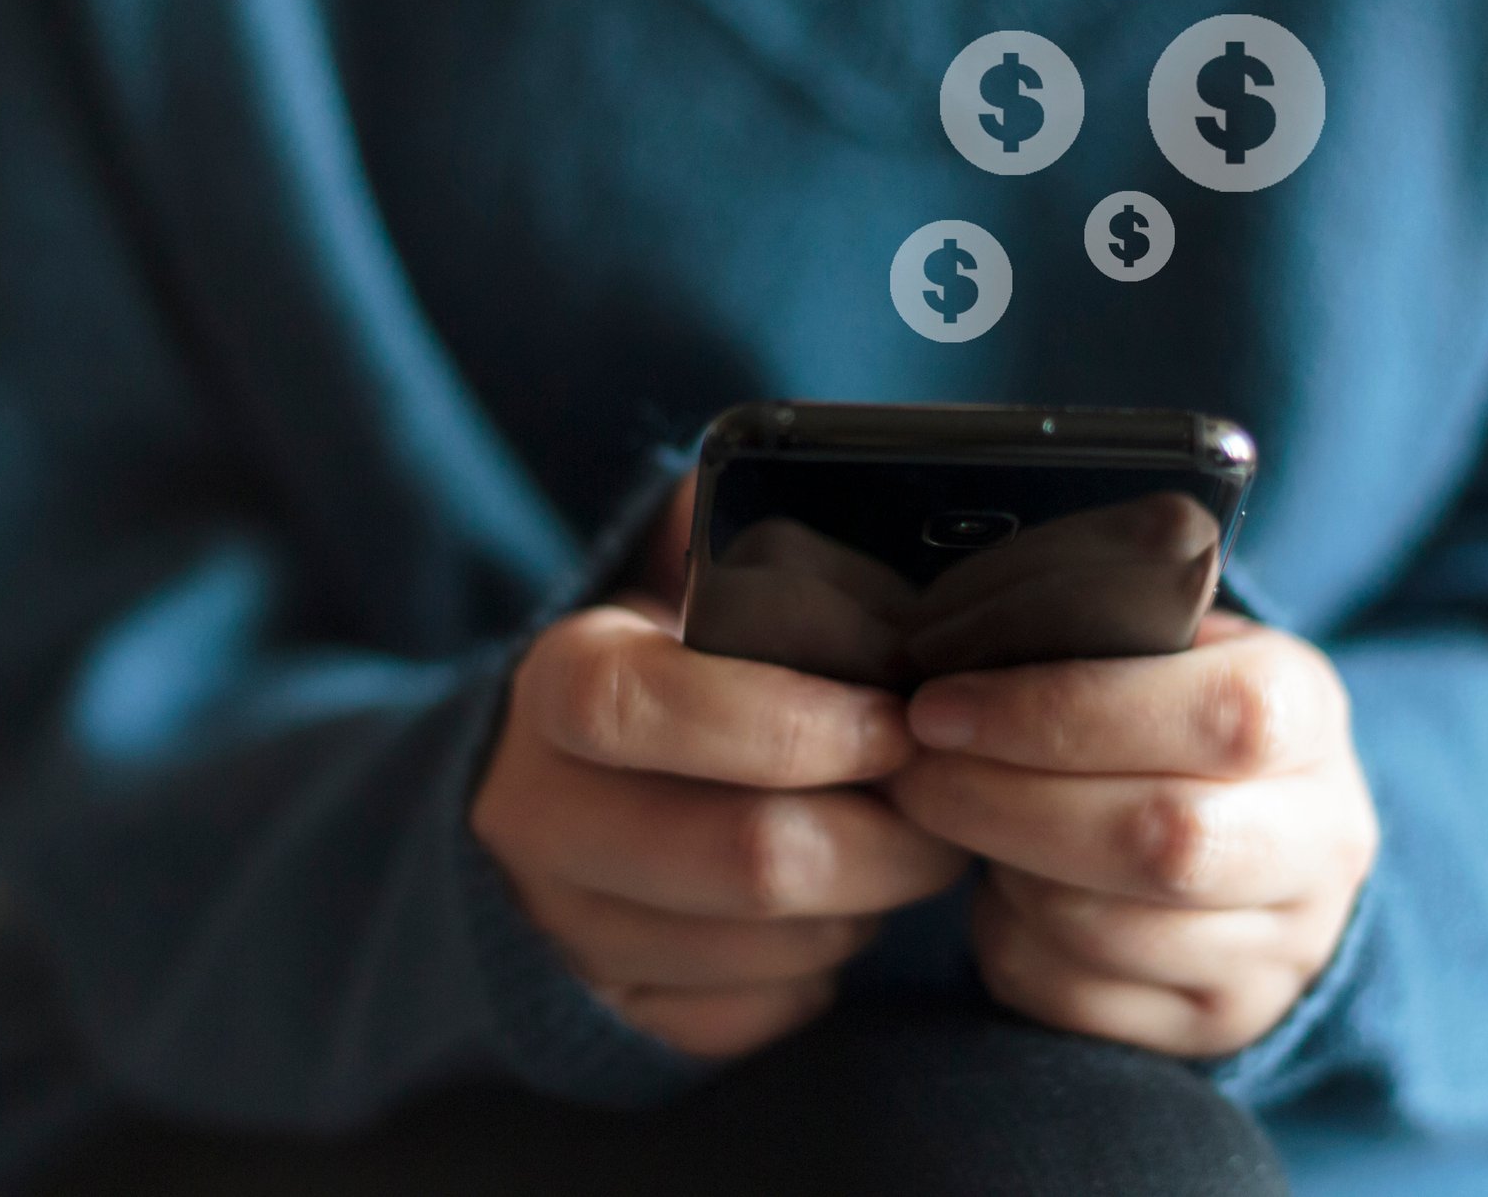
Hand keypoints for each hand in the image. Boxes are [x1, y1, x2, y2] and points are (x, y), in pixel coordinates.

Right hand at [472, 482, 968, 1058]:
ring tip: (903, 843)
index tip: (898, 718)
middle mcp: (538, 816)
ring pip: (772, 947)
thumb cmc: (669, 669)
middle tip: (948, 798)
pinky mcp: (613, 1014)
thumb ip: (727, 527)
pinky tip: (839, 908)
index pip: (649, 708)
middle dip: (887, 836)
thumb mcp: (671, 581)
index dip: (793, 722)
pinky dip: (825, 968)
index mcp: (559, 686)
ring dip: (870, 902)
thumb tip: (809, 471)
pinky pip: (758, 1016)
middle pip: (745, 857)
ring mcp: (570, 928)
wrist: (553, 794)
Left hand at [887, 612, 1376, 1057]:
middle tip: (915, 771)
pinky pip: (1075, 998)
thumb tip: (960, 646)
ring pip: (1107, 929)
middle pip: (1164, 839)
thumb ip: (1089, 630)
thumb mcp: (1165, 641)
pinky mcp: (1220, 1023)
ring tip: (957, 817)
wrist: (1263, 832)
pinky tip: (999, 887)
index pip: (1217, 716)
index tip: (943, 708)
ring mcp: (1280, 948)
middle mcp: (1321, 840)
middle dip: (1005, 802)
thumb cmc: (1171, 707)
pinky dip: (1006, 940)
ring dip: (1001, 871)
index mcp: (1308, 713)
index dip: (1063, 712)